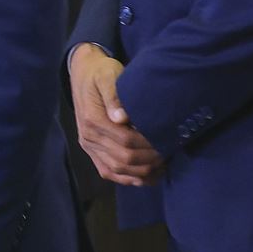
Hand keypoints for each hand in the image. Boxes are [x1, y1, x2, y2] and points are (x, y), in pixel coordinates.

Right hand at [69, 44, 164, 185]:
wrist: (83, 75)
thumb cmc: (100, 72)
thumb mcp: (108, 75)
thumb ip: (113, 94)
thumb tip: (121, 117)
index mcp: (92, 120)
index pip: (125, 140)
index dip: (148, 143)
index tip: (166, 139)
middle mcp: (88, 138)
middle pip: (123, 159)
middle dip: (149, 159)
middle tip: (169, 151)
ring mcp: (89, 147)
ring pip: (118, 171)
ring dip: (142, 172)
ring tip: (163, 164)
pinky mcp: (92, 152)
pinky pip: (110, 173)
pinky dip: (129, 179)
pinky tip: (148, 175)